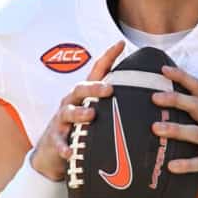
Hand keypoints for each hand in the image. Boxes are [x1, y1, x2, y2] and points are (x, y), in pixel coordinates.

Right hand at [30, 41, 124, 180]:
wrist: (51, 153)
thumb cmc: (80, 129)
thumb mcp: (96, 113)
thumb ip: (114, 103)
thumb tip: (146, 96)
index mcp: (85, 95)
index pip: (96, 71)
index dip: (108, 56)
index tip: (121, 44)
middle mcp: (72, 102)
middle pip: (81, 89)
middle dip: (94, 87)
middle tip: (109, 89)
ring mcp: (62, 120)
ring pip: (69, 112)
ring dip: (80, 113)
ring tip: (91, 115)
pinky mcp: (55, 139)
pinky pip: (59, 142)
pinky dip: (65, 146)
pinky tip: (70, 152)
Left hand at [151, 65, 197, 197]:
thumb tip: (168, 101)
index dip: (183, 77)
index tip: (164, 69)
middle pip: (197, 106)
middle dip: (176, 99)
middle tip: (154, 97)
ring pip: (197, 133)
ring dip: (176, 129)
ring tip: (156, 128)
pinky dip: (186, 164)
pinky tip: (171, 165)